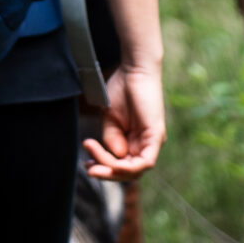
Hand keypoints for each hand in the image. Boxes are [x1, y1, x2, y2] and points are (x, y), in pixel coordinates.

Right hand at [84, 63, 164, 180]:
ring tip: (94, 156)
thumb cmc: (122, 89)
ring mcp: (152, 142)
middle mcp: (145, 145)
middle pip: (128, 173)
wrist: (133, 69)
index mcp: (134, 142)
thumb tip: (115, 158)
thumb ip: (111, 139)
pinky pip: (146, 162)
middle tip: (88, 169)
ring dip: (113, 169)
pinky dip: (129, 168)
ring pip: (135, 171)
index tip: (86, 162)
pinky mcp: (156, 136)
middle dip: (106, 173)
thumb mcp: (110, 120)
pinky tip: (114, 164)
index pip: (121, 167)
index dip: (104, 169)